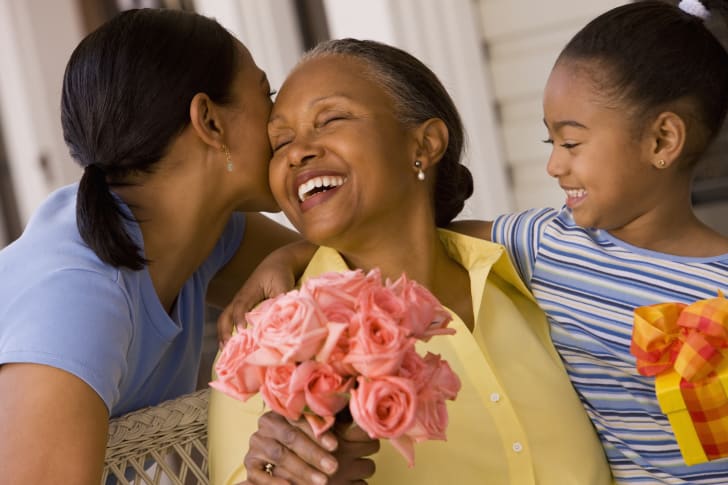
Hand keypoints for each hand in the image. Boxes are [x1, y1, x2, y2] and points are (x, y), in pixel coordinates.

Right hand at [217, 241, 315, 347]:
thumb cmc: (280, 274)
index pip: (240, 306)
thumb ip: (282, 299)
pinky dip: (228, 331)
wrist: (276, 263)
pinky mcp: (243, 307)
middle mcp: (240, 298)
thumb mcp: (283, 284)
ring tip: (225, 350)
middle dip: (224, 331)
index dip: (239, 319)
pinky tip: (232, 344)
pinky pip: (231, 319)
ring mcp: (239, 303)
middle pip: (225, 315)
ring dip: (223, 333)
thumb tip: (284, 318)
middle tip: (227, 347)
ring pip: (225, 318)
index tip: (242, 331)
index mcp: (249, 292)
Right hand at [243, 411, 377, 484]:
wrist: (281, 456)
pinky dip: (275, 482)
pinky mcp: (250, 464)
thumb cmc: (304, 440)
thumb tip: (355, 419)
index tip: (336, 446)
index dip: (318, 433)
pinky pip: (260, 473)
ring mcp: (256, 443)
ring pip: (278, 455)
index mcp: (284, 409)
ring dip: (301, 469)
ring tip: (322, 481)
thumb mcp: (313, 430)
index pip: (300, 418)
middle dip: (314, 454)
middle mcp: (267, 424)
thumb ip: (328, 423)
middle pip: (291, 437)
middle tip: (334, 467)